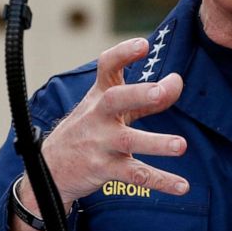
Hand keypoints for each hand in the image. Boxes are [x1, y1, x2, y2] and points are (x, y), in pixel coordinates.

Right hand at [11, 37, 187, 230]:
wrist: (49, 170)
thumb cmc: (88, 130)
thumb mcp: (110, 110)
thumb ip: (145, 97)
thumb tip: (176, 83)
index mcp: (99, 96)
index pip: (107, 67)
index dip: (124, 53)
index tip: (144, 43)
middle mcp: (98, 116)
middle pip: (115, 100)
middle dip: (138, 94)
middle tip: (162, 91)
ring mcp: (100, 144)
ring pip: (128, 141)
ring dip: (156, 143)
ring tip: (182, 145)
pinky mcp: (104, 169)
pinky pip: (135, 175)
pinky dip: (160, 181)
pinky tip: (182, 186)